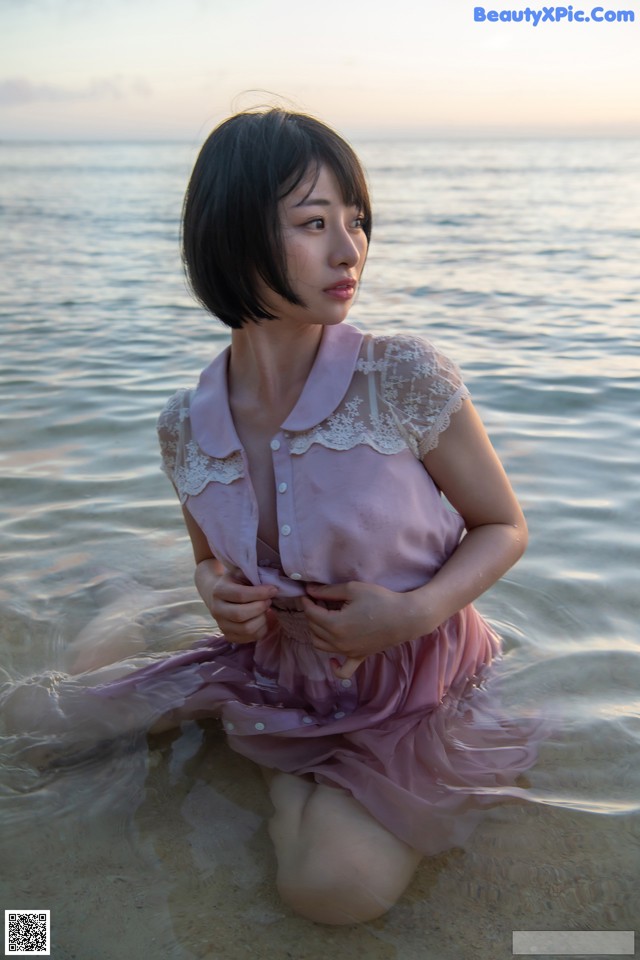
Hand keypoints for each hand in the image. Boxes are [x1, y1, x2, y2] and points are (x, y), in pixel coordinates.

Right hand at [200, 567, 277, 643]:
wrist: (219, 596)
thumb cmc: (235, 582)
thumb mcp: (241, 574)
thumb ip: (253, 577)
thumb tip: (273, 587)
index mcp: (219, 591)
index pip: (240, 595)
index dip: (260, 593)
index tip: (273, 590)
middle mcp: (217, 610)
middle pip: (241, 614)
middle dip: (260, 607)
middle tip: (269, 601)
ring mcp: (222, 625)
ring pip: (247, 629)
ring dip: (262, 619)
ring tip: (266, 610)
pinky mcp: (229, 636)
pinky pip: (251, 638)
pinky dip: (262, 629)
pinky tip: (262, 618)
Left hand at [301, 581, 423, 678]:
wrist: (405, 617)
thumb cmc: (380, 600)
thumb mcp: (353, 589)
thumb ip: (328, 591)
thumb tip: (309, 590)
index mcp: (335, 624)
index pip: (311, 613)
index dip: (307, 601)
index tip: (307, 593)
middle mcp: (338, 642)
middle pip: (314, 628)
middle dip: (312, 613)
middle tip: (318, 601)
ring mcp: (348, 653)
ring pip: (320, 645)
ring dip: (316, 632)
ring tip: (323, 618)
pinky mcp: (358, 657)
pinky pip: (343, 671)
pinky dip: (334, 667)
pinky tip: (332, 659)